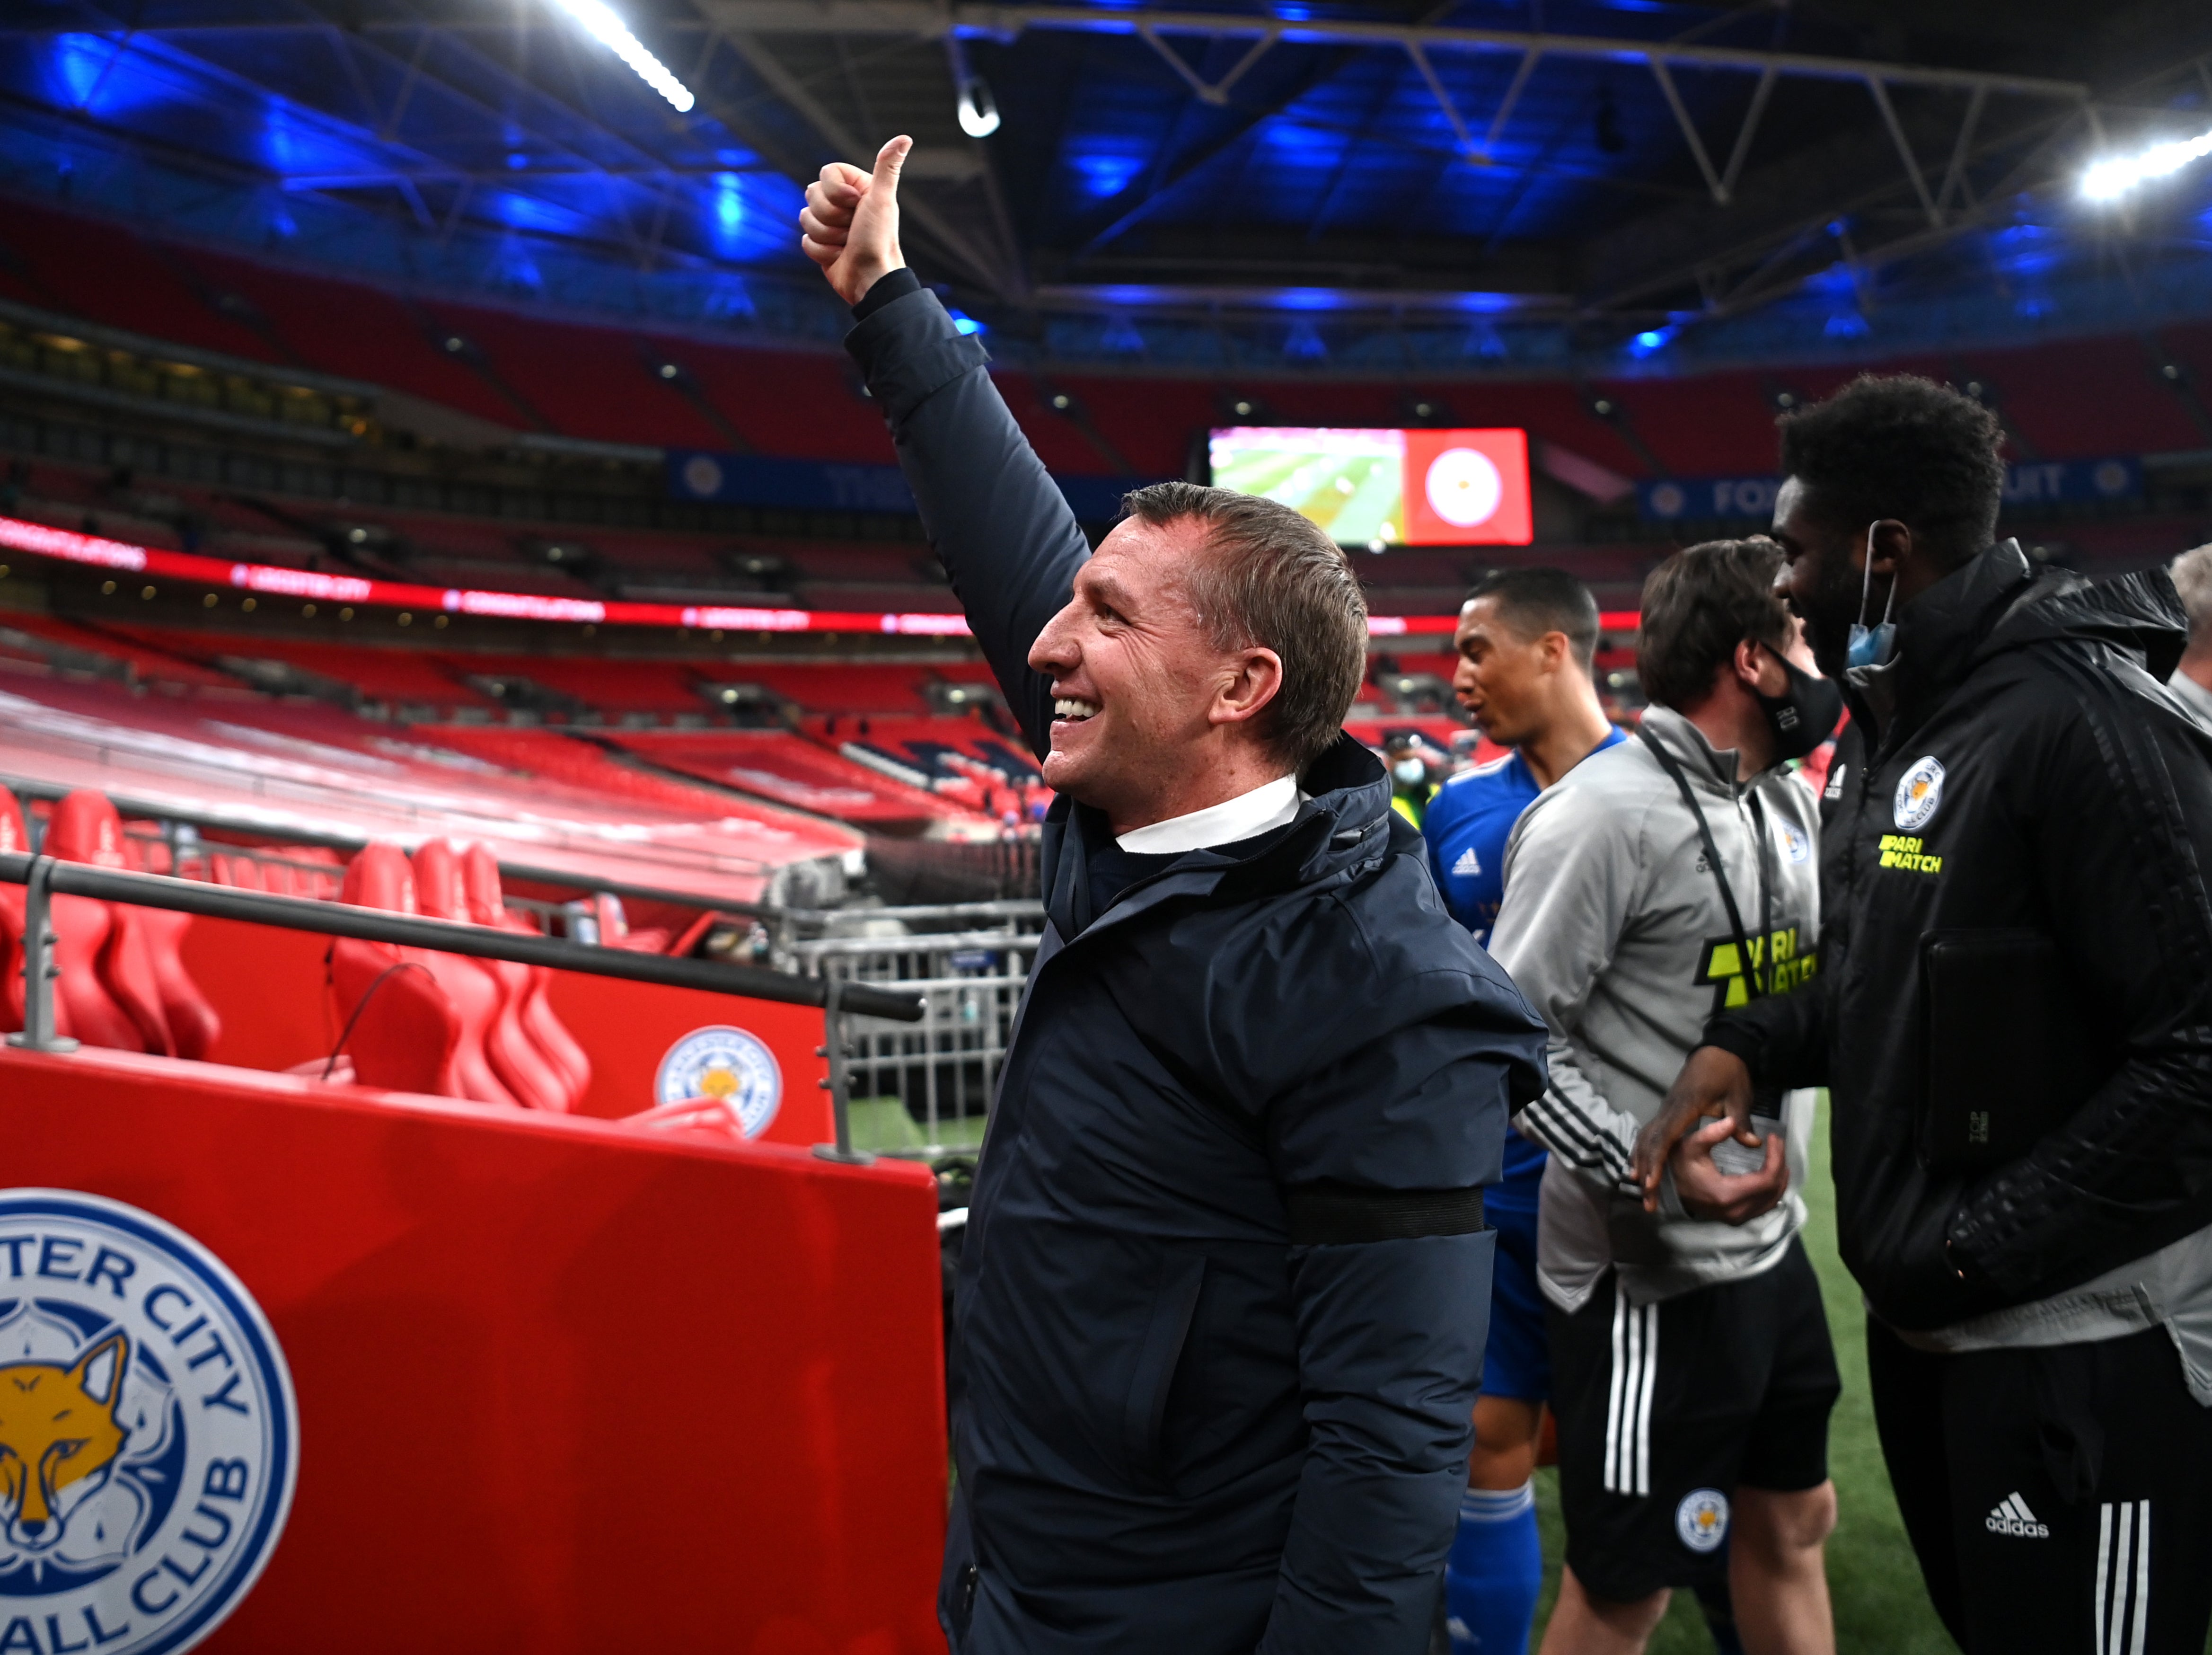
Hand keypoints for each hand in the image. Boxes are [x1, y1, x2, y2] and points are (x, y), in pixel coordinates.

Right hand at [800, 134, 910, 304]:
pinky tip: (839, 256)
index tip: (855, 204)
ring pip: (805, 217)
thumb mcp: (882, 200)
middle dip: (831, 216)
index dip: (835, 191)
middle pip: (811, 194)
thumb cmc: (878, 239)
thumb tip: (904, 138)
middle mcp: (842, 204)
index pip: (826, 173)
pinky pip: (805, 240)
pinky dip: (822, 252)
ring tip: (847, 244)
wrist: (871, 279)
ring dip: (827, 236)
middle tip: (852, 227)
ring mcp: (830, 224)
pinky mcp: (821, 244)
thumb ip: (888, 167)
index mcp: (856, 188)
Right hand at [1632, 1045, 1755, 1212]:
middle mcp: (1669, 1110)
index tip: (1651, 1183)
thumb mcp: (1739, 1096)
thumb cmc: (1728, 1073)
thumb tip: (1753, 1143)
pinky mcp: (1667, 1111)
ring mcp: (1666, 1110)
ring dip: (1642, 1161)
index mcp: (1685, 1107)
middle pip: (1649, 1141)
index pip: (1665, 1136)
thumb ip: (1741, 1120)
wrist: (1718, 1052)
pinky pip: (1649, 1133)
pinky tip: (1643, 1164)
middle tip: (1645, 1195)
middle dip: (1645, 1168)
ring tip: (1640, 1186)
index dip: (1657, 1160)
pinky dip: (1644, 1150)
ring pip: (1646, 1138)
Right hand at [1669, 1116, 1789, 1224]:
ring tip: (1778, 1154)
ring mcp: (1737, 1218)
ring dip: (1780, 1177)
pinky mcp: (1737, 1218)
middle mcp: (1735, 1211)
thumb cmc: (1679, 1166)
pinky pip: (1765, 1205)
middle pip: (1774, 1190)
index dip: (1776, 1157)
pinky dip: (1773, 1189)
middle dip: (1780, 1164)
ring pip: (1773, 1200)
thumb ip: (1711, 1134)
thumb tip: (1732, 1122)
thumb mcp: (1690, 1146)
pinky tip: (1773, 1173)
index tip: (1774, 1137)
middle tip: (1778, 1142)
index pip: (1766, 1179)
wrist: (1668, 1189)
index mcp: (1726, 1194)